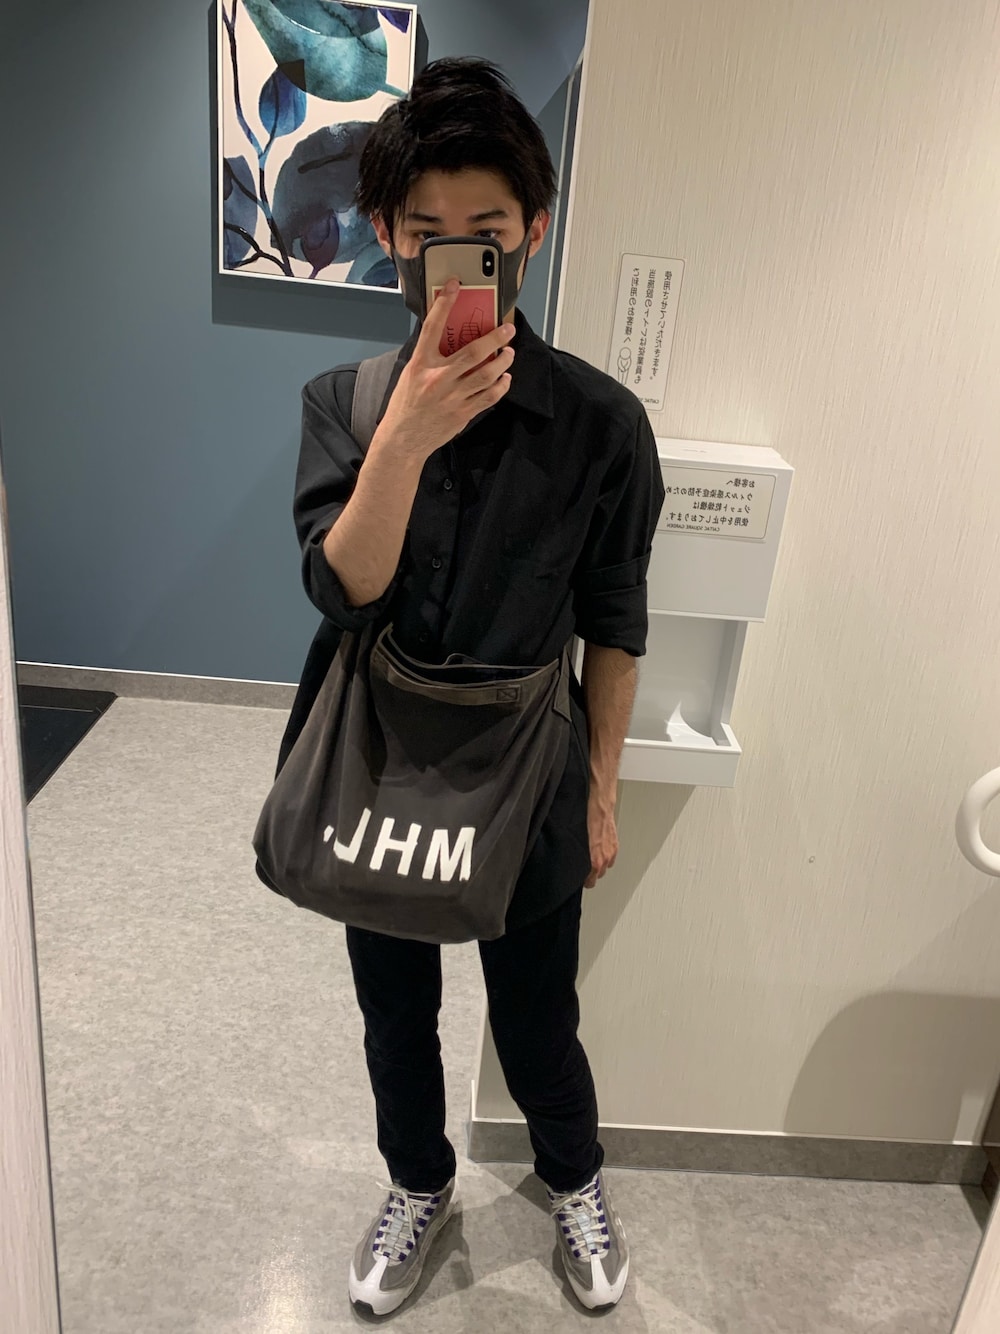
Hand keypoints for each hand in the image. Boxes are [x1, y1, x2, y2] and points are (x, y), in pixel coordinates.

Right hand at [375, 278, 515, 461]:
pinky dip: (500, 386)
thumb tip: (450, 338)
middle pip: (474, 352)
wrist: (403, 440)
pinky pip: (488, 397)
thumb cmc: (405, 405)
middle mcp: (438, 378)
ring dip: (502, 361)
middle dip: (496, 338)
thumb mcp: (410, 374)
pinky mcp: (463, 414)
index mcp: (420, 364)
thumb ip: (429, 357)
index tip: (456, 285)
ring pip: (486, 375)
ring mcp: (452, 397)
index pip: (433, 327)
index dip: (445, 303)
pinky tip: (504, 378)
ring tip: (509, 353)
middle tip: (508, 329)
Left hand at [584, 789, 618, 887]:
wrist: (600, 807)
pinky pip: (611, 859)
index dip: (584, 882)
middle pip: (598, 876)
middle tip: (584, 872)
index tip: (581, 881)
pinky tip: (600, 853)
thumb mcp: (576, 840)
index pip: (590, 881)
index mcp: (595, 860)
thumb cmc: (588, 820)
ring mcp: (611, 852)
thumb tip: (570, 861)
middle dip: (591, 875)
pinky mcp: (615, 845)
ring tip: (592, 863)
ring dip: (599, 867)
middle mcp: (605, 858)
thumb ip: (576, 854)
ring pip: (605, 868)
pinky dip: (606, 859)